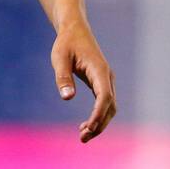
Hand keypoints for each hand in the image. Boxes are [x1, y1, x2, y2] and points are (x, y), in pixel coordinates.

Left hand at [51, 22, 115, 142]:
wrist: (74, 29)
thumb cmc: (66, 43)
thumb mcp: (59, 58)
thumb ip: (63, 78)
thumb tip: (67, 98)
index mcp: (99, 70)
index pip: (104, 97)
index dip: (98, 115)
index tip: (88, 128)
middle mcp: (107, 77)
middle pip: (110, 106)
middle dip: (99, 124)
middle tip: (82, 138)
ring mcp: (106, 80)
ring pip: (109, 107)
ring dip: (99, 123)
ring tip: (83, 136)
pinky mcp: (101, 83)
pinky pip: (104, 103)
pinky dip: (98, 116)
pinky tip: (85, 126)